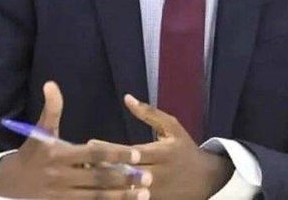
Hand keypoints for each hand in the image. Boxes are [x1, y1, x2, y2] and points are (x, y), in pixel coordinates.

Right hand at [0, 81, 152, 198]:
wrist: (8, 183)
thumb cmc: (32, 154)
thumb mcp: (40, 132)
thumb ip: (51, 109)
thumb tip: (51, 84)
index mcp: (59, 155)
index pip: (94, 153)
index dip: (116, 153)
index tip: (138, 154)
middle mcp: (61, 176)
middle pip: (99, 178)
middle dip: (125, 179)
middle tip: (149, 177)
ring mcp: (61, 196)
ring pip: (96, 197)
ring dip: (122, 197)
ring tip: (144, 195)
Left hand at [91, 94, 232, 199]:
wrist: (206, 179)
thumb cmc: (184, 149)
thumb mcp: (172, 127)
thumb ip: (149, 113)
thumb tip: (127, 98)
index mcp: (161, 153)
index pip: (131, 152)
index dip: (110, 149)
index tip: (90, 143)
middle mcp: (158, 174)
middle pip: (125, 173)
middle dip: (102, 168)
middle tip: (81, 162)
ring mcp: (156, 192)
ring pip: (126, 191)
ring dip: (106, 185)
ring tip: (85, 177)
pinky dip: (116, 195)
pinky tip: (101, 191)